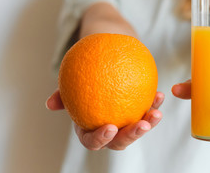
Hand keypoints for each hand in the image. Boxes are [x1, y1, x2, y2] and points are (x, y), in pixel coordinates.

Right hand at [46, 89, 163, 150]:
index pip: (93, 141)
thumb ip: (62, 95)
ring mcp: (126, 123)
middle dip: (132, 135)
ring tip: (157, 112)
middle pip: (120, 141)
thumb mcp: (70, 85)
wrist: (101, 68)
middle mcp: (110, 130)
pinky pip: (147, 111)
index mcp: (90, 129)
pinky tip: (160, 94)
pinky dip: (154, 104)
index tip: (110, 127)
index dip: (101, 139)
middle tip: (142, 124)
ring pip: (138, 129)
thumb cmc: (82, 80)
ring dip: (149, 123)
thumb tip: (50, 103)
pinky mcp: (139, 112)